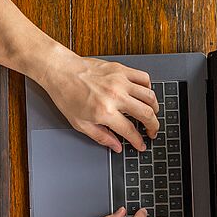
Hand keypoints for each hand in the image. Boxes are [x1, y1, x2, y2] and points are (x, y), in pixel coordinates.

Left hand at [39, 51, 159, 152]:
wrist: (61, 72)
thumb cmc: (66, 95)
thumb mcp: (80, 124)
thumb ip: (101, 136)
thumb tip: (116, 146)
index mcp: (104, 112)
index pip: (130, 131)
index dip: (138, 141)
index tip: (141, 145)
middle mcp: (115, 96)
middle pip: (146, 114)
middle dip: (153, 127)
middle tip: (152, 132)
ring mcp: (120, 81)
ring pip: (150, 96)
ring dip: (155, 108)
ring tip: (152, 114)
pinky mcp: (121, 70)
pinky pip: (144, 78)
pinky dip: (148, 88)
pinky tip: (144, 94)